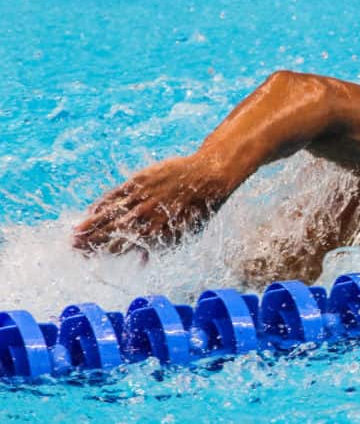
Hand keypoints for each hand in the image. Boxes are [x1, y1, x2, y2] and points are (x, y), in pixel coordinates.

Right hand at [72, 154, 228, 254]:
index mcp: (154, 232)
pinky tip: (91, 210)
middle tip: (73, 248)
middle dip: (90, 241)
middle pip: (111, 231)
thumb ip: (158, 247)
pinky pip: (116, 193)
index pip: (121, 246)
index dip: (102, 252)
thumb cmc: (198, 209)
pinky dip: (102, 202)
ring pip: (110, 213)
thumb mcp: (183, 234)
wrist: (207, 177)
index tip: (87, 257)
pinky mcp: (140, 180)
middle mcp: (144, 216)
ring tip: (74, 233)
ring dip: (90, 224)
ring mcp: (141, 197)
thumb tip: (141, 262)